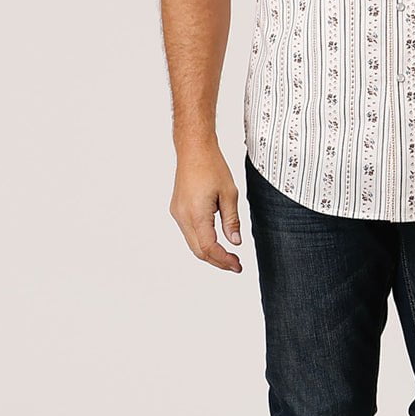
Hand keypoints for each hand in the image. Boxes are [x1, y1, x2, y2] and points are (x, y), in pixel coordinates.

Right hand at [169, 145, 243, 271]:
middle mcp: (183, 216)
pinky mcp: (177, 210)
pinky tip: (215, 241)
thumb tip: (235, 242)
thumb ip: (231, 221)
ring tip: (228, 256)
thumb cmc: (212, 166)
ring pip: (192, 243)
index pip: (209, 247)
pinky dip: (202, 241)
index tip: (237, 265)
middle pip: (198, 250)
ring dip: (209, 252)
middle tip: (235, 264)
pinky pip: (189, 232)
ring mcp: (177, 214)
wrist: (193, 149)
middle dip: (217, 261)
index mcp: (196, 214)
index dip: (224, 260)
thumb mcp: (229, 194)